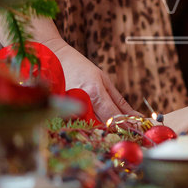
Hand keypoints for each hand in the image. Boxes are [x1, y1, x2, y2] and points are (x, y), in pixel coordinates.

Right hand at [3, 14, 131, 122]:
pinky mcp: (57, 114)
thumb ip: (119, 101)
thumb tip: (135, 116)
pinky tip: (86, 117)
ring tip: (101, 120)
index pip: (114, 118)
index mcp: (94, 92)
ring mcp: (68, 111)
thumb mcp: (103, 78)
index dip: (126, 126)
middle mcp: (81, 103)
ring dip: (100, 129)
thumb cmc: (78, 66)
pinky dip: (85, 125)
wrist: (51, 57)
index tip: (135, 129)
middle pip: (103, 127)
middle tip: (122, 128)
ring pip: (90, 130)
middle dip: (114, 130)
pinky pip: (76, 126)